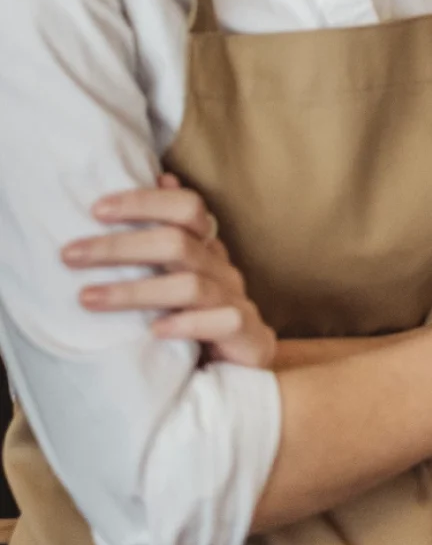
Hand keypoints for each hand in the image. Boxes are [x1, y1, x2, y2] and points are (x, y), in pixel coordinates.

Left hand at [61, 174, 275, 368]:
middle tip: (70, 254)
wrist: (247, 367)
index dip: (145, 203)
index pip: (187, 208)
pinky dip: (187, 324)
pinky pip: (223, 322)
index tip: (95, 209)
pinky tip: (154, 331)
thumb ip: (171, 234)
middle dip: (120, 246)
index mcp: (209, 250)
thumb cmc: (203, 318)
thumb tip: (160, 177)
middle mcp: (223, 270)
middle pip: (178, 243)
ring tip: (88, 298)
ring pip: (190, 285)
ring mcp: (237, 301)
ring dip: (134, 291)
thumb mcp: (182, 274)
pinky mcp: (248, 335)